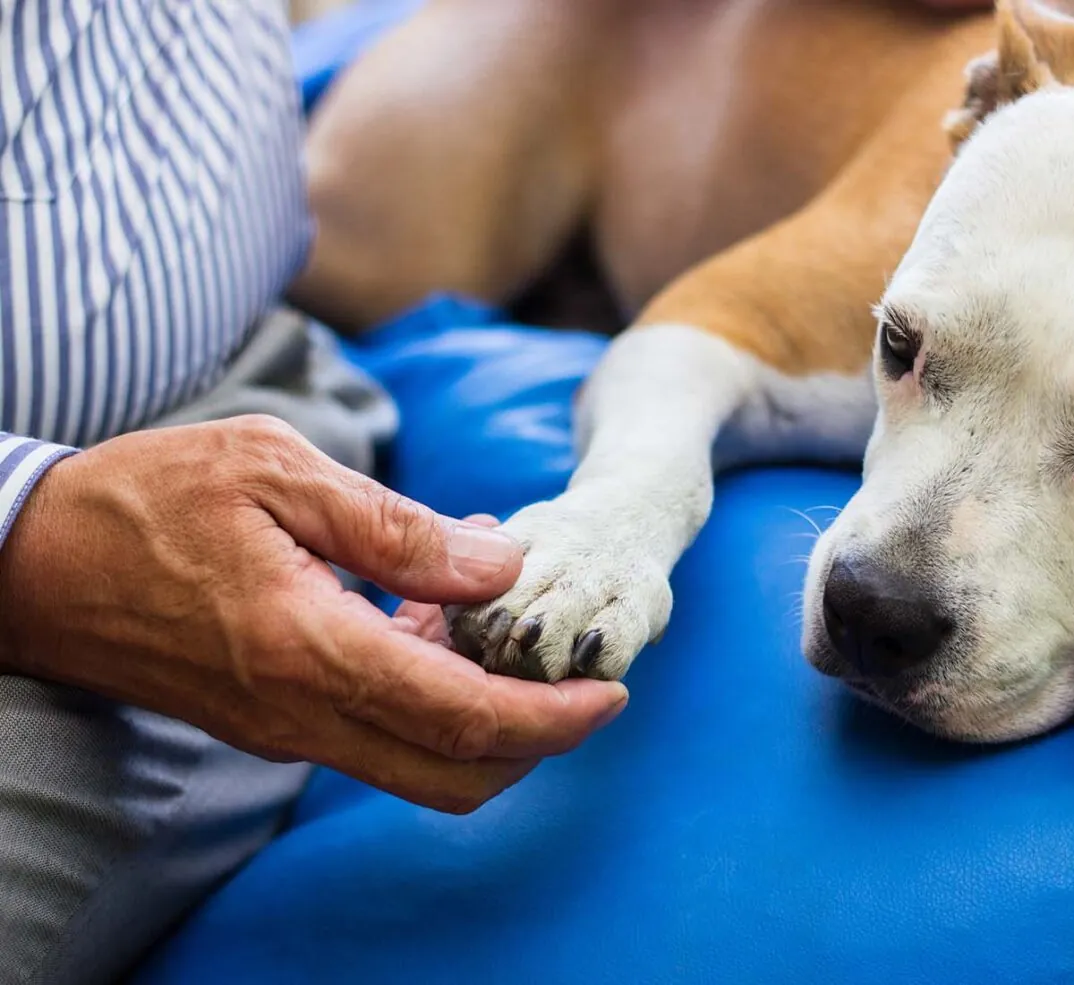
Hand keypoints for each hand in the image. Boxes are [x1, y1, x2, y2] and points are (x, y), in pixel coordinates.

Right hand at [0, 416, 627, 813]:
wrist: (30, 563)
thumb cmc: (146, 500)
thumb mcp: (277, 472)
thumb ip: (397, 526)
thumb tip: (501, 560)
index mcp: (310, 650)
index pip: (462, 718)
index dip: (550, 718)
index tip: (609, 693)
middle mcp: (300, 713)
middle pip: (453, 772)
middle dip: (536, 740)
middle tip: (579, 676)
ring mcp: (282, 727)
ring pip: (416, 762)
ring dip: (483, 715)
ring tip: (502, 619)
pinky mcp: (269, 720)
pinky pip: (372, 731)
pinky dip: (428, 695)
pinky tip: (434, 612)